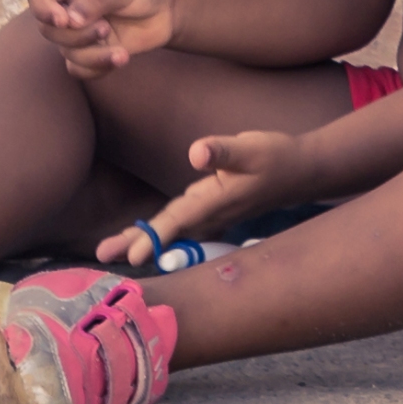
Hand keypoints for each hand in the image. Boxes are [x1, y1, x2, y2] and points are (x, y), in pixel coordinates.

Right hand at [30, 0, 180, 70]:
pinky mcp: (92, 52)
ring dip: (91, 55)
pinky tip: (121, 59)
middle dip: (75, 35)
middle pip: (48, 29)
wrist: (171, 7)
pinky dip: (97, 69)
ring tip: (121, 52)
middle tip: (105, 29)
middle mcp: (69, 9)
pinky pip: (79, 69)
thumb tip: (70, 20)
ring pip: (65, 52)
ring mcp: (80, 33)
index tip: (62, 18)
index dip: (41, 7)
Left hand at [100, 130, 311, 264]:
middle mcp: (210, 213)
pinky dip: (158, 232)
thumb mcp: (253, 147)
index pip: (179, 220)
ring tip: (111, 250)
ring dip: (142, 239)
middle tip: (102, 256)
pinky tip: (142, 236)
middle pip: (168, 232)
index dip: (154, 237)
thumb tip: (196, 153)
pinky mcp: (210, 210)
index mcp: (216, 201)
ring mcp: (210, 214)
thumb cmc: (276, 156)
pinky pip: (178, 226)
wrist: (300, 172)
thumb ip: (224, 150)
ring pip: (171, 230)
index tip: (131, 256)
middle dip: (135, 243)